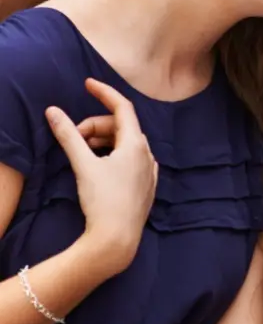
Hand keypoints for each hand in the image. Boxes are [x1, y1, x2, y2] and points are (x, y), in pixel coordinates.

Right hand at [46, 79, 157, 275]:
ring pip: (126, 144)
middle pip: (121, 126)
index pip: (122, 107)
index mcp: (136, 144)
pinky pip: (131, 160)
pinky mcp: (146, 186)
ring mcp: (149, 171)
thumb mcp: (82, 165)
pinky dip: (113, 155)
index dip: (104, 92)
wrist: (117, 239)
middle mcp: (147, 154)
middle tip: (73, 137)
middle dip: (95, 126)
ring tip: (83, 153)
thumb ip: (68, 136)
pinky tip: (100, 166)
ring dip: (103, 141)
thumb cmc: (102, 201)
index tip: (88, 84)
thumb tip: (53, 112)